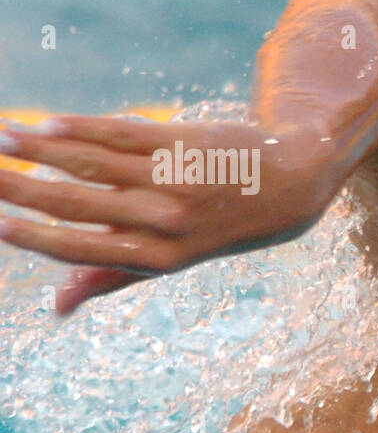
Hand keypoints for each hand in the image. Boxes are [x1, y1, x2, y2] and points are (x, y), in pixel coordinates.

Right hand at [0, 116, 339, 313]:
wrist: (293, 185)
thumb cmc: (222, 226)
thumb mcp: (175, 259)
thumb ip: (113, 277)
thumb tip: (57, 308)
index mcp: (159, 257)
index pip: (82, 249)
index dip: (34, 236)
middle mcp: (166, 221)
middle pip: (77, 203)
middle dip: (21, 187)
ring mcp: (176, 179)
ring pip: (93, 162)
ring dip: (41, 148)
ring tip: (2, 136)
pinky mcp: (186, 143)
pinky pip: (123, 133)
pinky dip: (82, 127)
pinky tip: (49, 123)